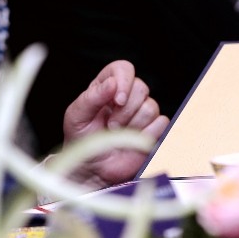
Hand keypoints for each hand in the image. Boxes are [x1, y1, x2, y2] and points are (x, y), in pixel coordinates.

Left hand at [61, 60, 167, 189]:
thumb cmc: (82, 140)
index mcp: (107, 86)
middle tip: (110, 126)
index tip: (117, 100)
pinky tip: (132, 141)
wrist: (93, 168)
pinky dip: (146, 134)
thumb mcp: (77, 116)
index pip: (124, 69)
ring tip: (118, 135)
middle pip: (141, 88)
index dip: (124, 81)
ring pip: (151, 107)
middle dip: (125, 111)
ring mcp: (142, 113)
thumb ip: (92, 97)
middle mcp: (127, 96)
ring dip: (132, 125)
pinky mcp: (154, 129)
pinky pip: (161, 123)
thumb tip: (113, 83)